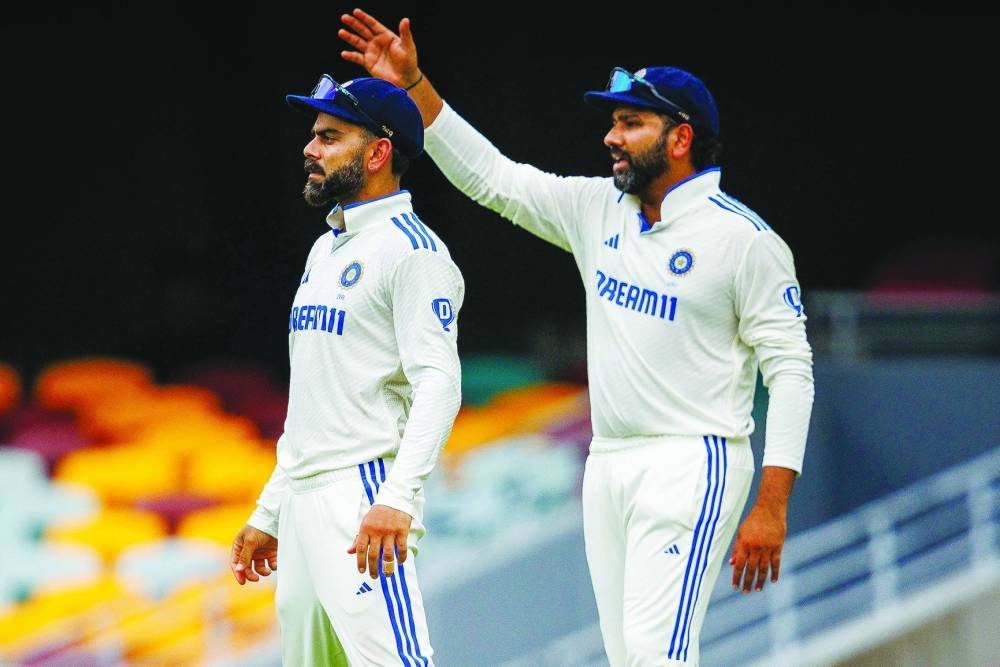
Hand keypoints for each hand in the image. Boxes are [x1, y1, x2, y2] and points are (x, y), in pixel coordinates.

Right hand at [230, 524, 277, 584]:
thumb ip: (245, 556)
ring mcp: (260, 552)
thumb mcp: (250, 541)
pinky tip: (274, 565)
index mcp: (240, 547)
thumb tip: (239, 570)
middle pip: (247, 568)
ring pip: (259, 568)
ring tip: (268, 571)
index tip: (242, 582)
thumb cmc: (259, 528)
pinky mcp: (271, 553)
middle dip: (251, 575)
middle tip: (256, 579)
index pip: (235, 563)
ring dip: (262, 572)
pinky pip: (270, 564)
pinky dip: (272, 566)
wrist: (275, 519)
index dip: (238, 573)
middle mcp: (249, 551)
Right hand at [339, 8, 420, 88]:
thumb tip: (405, 19)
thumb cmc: (409, 62)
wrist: (406, 79)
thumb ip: (405, 33)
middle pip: (363, 30)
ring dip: (349, 37)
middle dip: (353, 24)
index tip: (356, 12)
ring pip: (358, 42)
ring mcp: (371, 52)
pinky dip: (350, 56)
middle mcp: (376, 42)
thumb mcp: (408, 46)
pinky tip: (344, 54)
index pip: (373, 24)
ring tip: (341, 32)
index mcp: (385, 35)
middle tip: (344, 17)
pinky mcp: (368, 63)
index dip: (364, 18)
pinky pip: (357, 58)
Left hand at [348, 504, 411, 578]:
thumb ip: (358, 538)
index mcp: (365, 529)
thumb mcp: (365, 523)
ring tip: (387, 574)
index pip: (360, 548)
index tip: (362, 571)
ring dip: (387, 567)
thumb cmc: (378, 513)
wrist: (394, 498)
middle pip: (373, 554)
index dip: (360, 562)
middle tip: (374, 576)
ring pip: (388, 554)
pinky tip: (400, 563)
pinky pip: (402, 548)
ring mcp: (390, 531)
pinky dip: (401, 557)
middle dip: (373, 568)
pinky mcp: (402, 530)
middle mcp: (377, 531)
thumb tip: (349, 552)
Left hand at [728, 466, 794, 593]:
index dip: (736, 576)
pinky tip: (773, 581)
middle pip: (751, 569)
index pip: (739, 564)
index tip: (734, 586)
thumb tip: (732, 564)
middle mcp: (755, 548)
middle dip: (747, 582)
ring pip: (763, 569)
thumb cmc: (752, 521)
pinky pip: (776, 563)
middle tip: (745, 592)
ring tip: (757, 589)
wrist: (769, 510)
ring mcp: (767, 548)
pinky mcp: (778, 547)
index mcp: (744, 544)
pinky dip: (775, 573)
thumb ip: (737, 549)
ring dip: (760, 580)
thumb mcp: (741, 533)